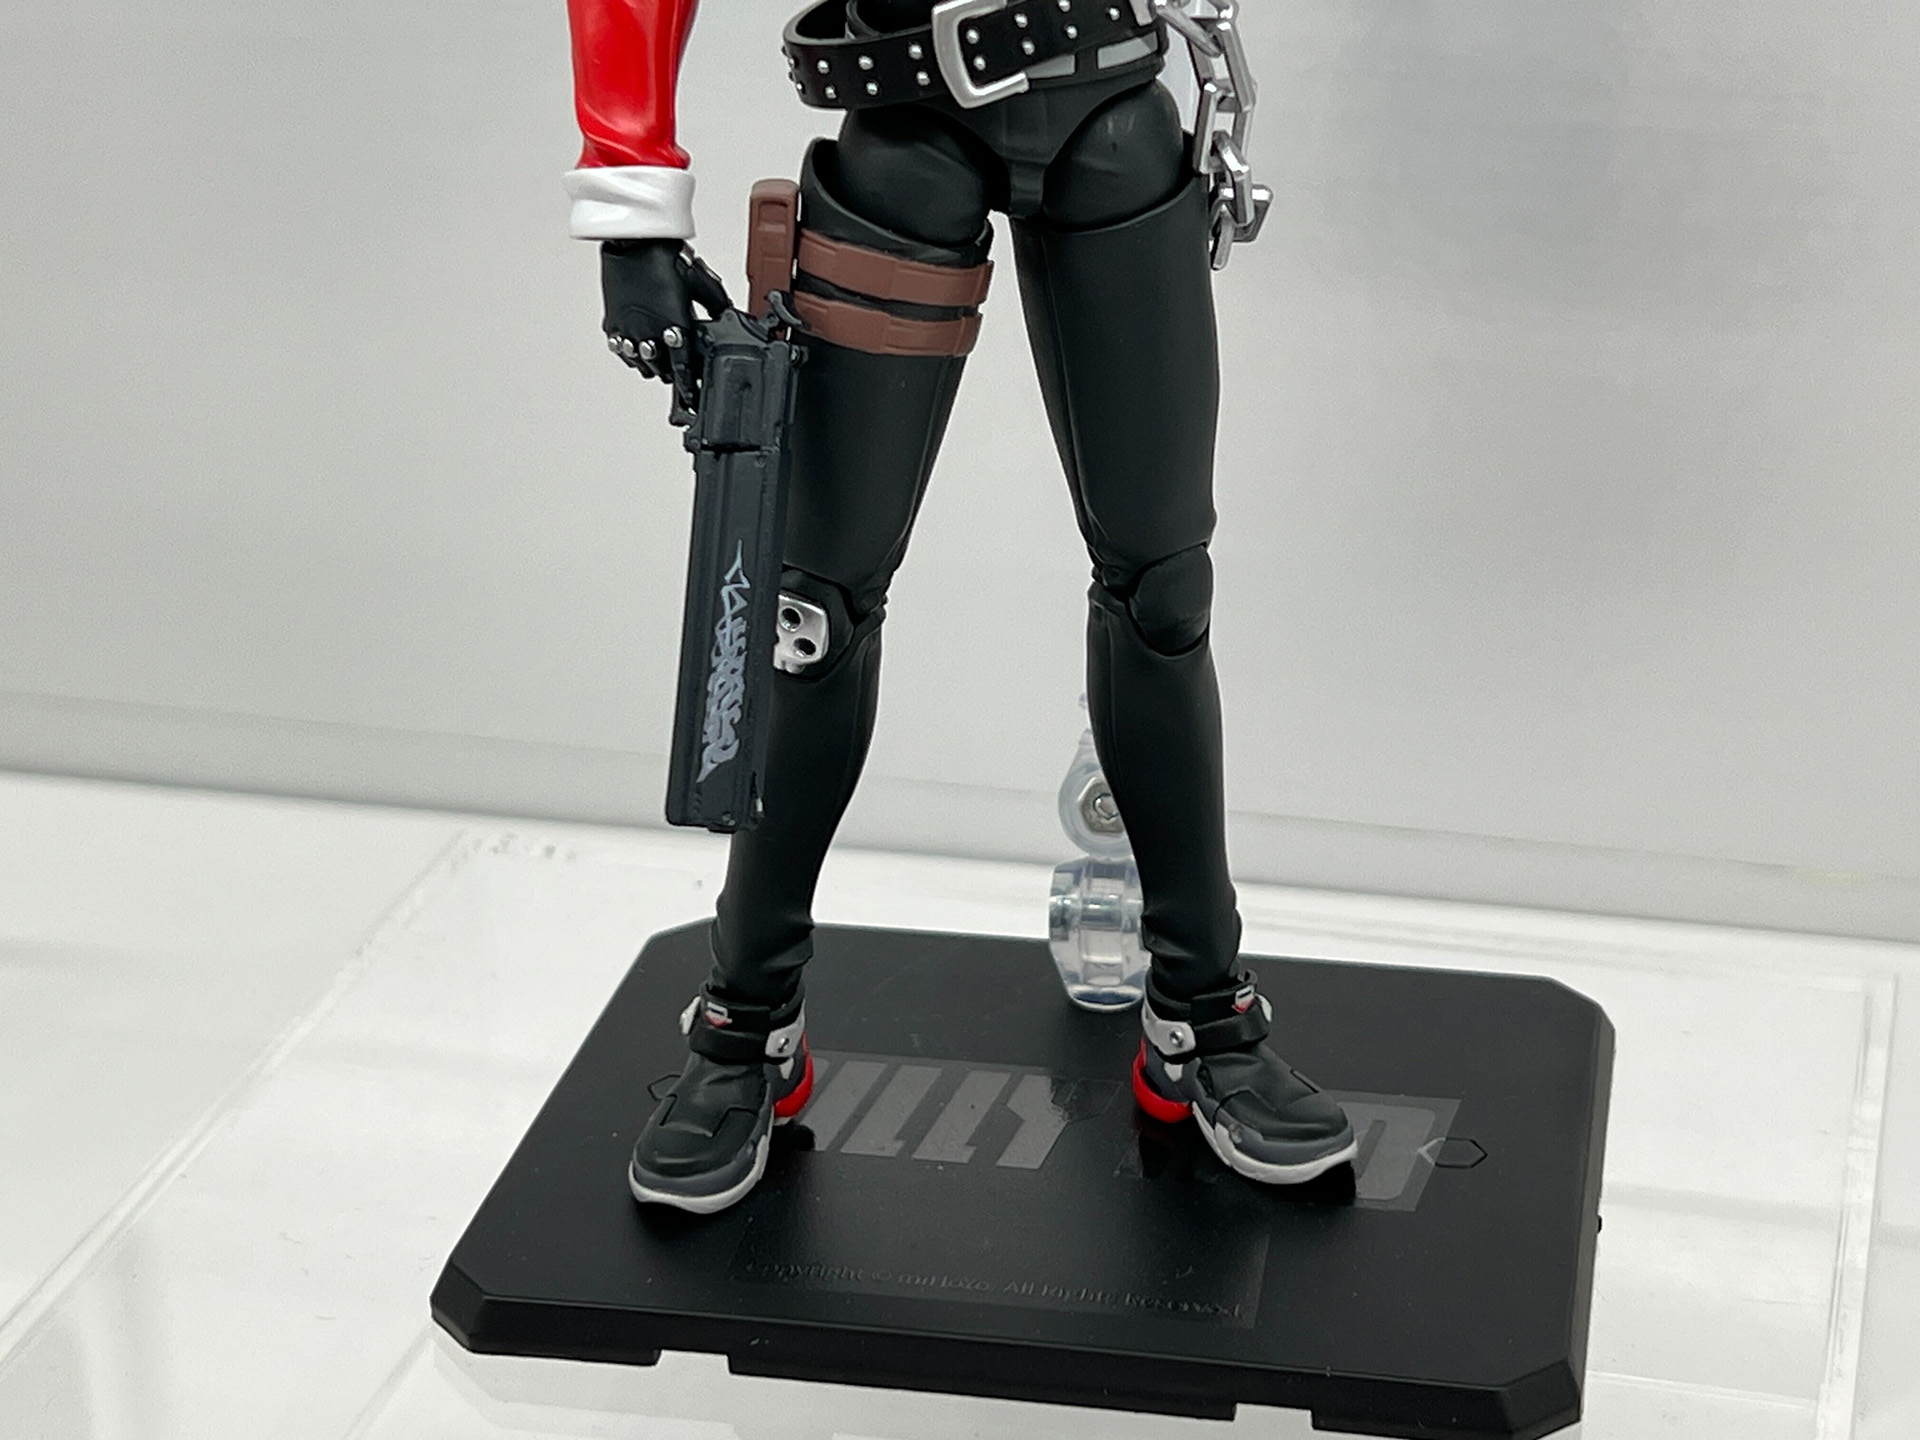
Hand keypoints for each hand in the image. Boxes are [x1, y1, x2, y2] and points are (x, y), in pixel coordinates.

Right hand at [600, 239, 731, 409]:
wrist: (633, 241)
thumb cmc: (666, 257)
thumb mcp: (703, 282)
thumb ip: (716, 304)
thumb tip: (728, 315)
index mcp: (676, 327)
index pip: (684, 369)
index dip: (689, 387)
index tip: (692, 398)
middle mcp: (650, 333)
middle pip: (661, 371)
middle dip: (672, 375)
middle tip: (678, 374)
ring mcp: (629, 329)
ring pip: (640, 364)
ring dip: (651, 367)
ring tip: (659, 364)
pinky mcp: (613, 321)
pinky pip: (620, 350)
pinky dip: (629, 355)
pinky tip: (636, 349)